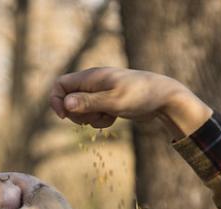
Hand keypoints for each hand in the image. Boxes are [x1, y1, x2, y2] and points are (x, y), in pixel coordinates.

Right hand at [50, 67, 212, 138]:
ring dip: (90, 119)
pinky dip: (101, 120)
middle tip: (93, 117)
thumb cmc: (140, 96)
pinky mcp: (108, 103)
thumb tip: (65, 104)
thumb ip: (89, 103)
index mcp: (91, 77)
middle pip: (68, 100)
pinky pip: (95, 115)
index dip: (56, 101)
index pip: (60, 85)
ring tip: (108, 116)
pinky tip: (115, 117)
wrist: (164, 98)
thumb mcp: (113, 101)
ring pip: (82, 110)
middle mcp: (93, 83)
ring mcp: (101, 93)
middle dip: (76, 114)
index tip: (64, 116)